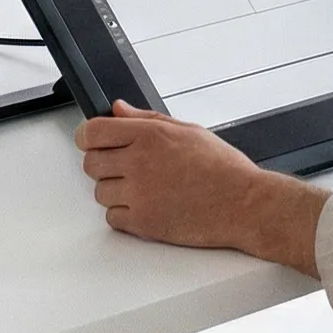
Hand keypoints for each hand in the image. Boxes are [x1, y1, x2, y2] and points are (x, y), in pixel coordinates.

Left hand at [76, 102, 324, 274]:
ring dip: (115, 192)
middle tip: (125, 168)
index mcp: (150, 135)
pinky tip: (147, 207)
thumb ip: (146, 118)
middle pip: (90, 163)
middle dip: (104, 165)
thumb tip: (118, 109)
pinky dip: (124, 216)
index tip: (92, 142)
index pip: (92, 132)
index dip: (88, 137)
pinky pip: (112, 218)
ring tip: (144, 190)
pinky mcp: (143, 223)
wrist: (244, 205)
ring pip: (99, 192)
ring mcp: (139, 194)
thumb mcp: (187, 130)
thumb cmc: (223, 169)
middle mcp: (140, 162)